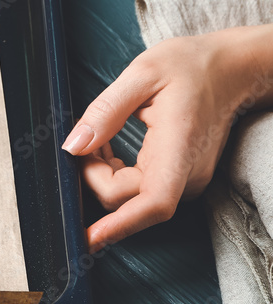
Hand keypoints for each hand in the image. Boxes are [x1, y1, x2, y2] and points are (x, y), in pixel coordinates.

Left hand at [62, 25, 272, 251]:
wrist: (231, 69)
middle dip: (93, 176)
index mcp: (179, 149)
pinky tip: (108, 148)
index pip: (153, 203)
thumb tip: (73, 146)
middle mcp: (186, 174)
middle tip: (86, 138)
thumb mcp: (142, 74)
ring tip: (100, 138)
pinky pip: (136, 190)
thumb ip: (105, 112)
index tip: (89, 237)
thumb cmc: (192, 66)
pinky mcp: (178, 179)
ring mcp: (185, 180)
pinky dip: (113, 173)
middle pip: (125, 199)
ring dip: (102, 175)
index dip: (120, 225)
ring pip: (128, 197)